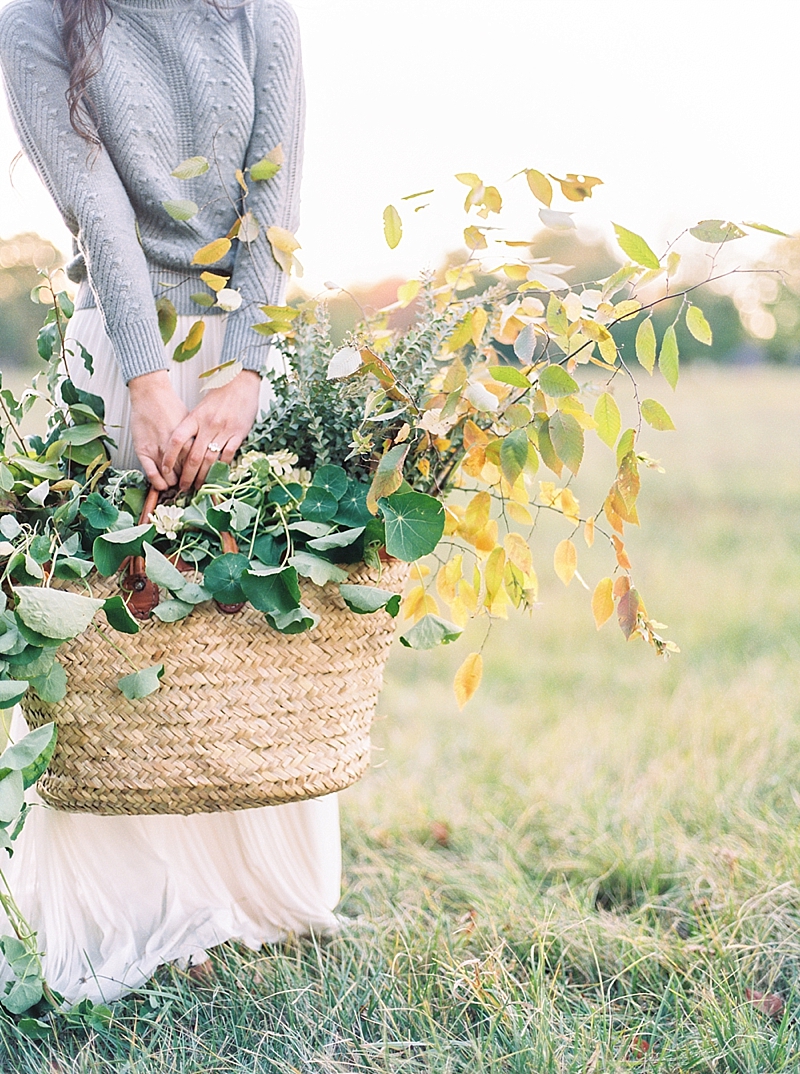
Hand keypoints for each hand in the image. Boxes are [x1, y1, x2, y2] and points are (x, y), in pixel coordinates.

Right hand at [128, 370, 188, 490]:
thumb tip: (208, 451)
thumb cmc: (171, 406)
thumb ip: (198, 439)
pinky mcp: (143, 450)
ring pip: (168, 477)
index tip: (200, 481)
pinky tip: (160, 485)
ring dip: (172, 484)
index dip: (200, 476)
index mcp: (190, 441)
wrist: (151, 394)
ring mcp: (158, 449)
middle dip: (187, 483)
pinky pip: (151, 472)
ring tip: (174, 486)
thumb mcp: (192, 424)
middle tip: (187, 486)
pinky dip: (156, 481)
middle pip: (185, 474)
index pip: (198, 466)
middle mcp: (175, 448)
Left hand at [162, 370, 261, 490]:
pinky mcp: (238, 434)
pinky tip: (217, 476)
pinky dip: (222, 468)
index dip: (169, 457)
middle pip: (194, 456)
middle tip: (183, 487)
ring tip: (198, 486)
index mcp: (195, 417)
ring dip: (203, 476)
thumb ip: (193, 427)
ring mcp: (224, 430)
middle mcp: (208, 425)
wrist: (240, 383)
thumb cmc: (219, 396)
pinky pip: (228, 455)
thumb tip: (183, 448)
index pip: (177, 440)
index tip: (165, 470)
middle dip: (187, 475)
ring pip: (210, 460)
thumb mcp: (200, 408)